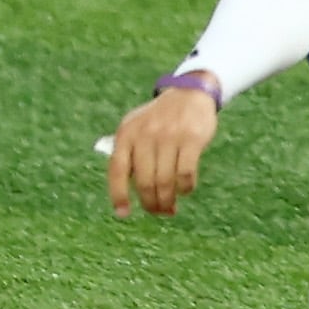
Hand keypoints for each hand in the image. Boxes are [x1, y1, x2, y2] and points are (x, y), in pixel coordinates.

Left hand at [106, 80, 220, 215]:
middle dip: (151, 203)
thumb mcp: (137, 130)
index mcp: (127, 133)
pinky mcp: (192, 138)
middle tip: (158, 211)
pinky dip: (185, 188)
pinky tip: (185, 190)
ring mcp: (169, 135)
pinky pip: (185, 174)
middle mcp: (145, 134)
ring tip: (171, 207)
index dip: (118, 194)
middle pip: (144, 181)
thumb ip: (129, 157)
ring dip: (168, 201)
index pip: (116, 169)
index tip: (123, 214)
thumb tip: (127, 199)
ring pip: (165, 181)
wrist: (188, 94)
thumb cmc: (160, 121)